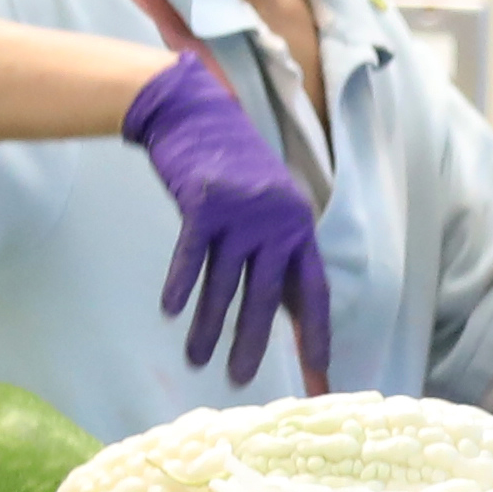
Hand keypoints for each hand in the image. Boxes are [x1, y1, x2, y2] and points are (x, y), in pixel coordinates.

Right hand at [118, 46, 331, 390]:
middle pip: (268, 297)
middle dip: (254, 342)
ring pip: (225, 282)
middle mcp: (276, 224)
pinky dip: (181, 284)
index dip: (315, 335)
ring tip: (198, 360)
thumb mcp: (270, 205)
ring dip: (210, 325)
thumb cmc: (234, 165)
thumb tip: (285, 309)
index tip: (320, 374)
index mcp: (299, 229)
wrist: (197, 111)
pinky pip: (192, 254)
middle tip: (242, 380)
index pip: (313, 293)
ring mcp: (241, 213)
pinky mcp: (204, 202)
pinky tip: (172, 313)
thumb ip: (279, 252)